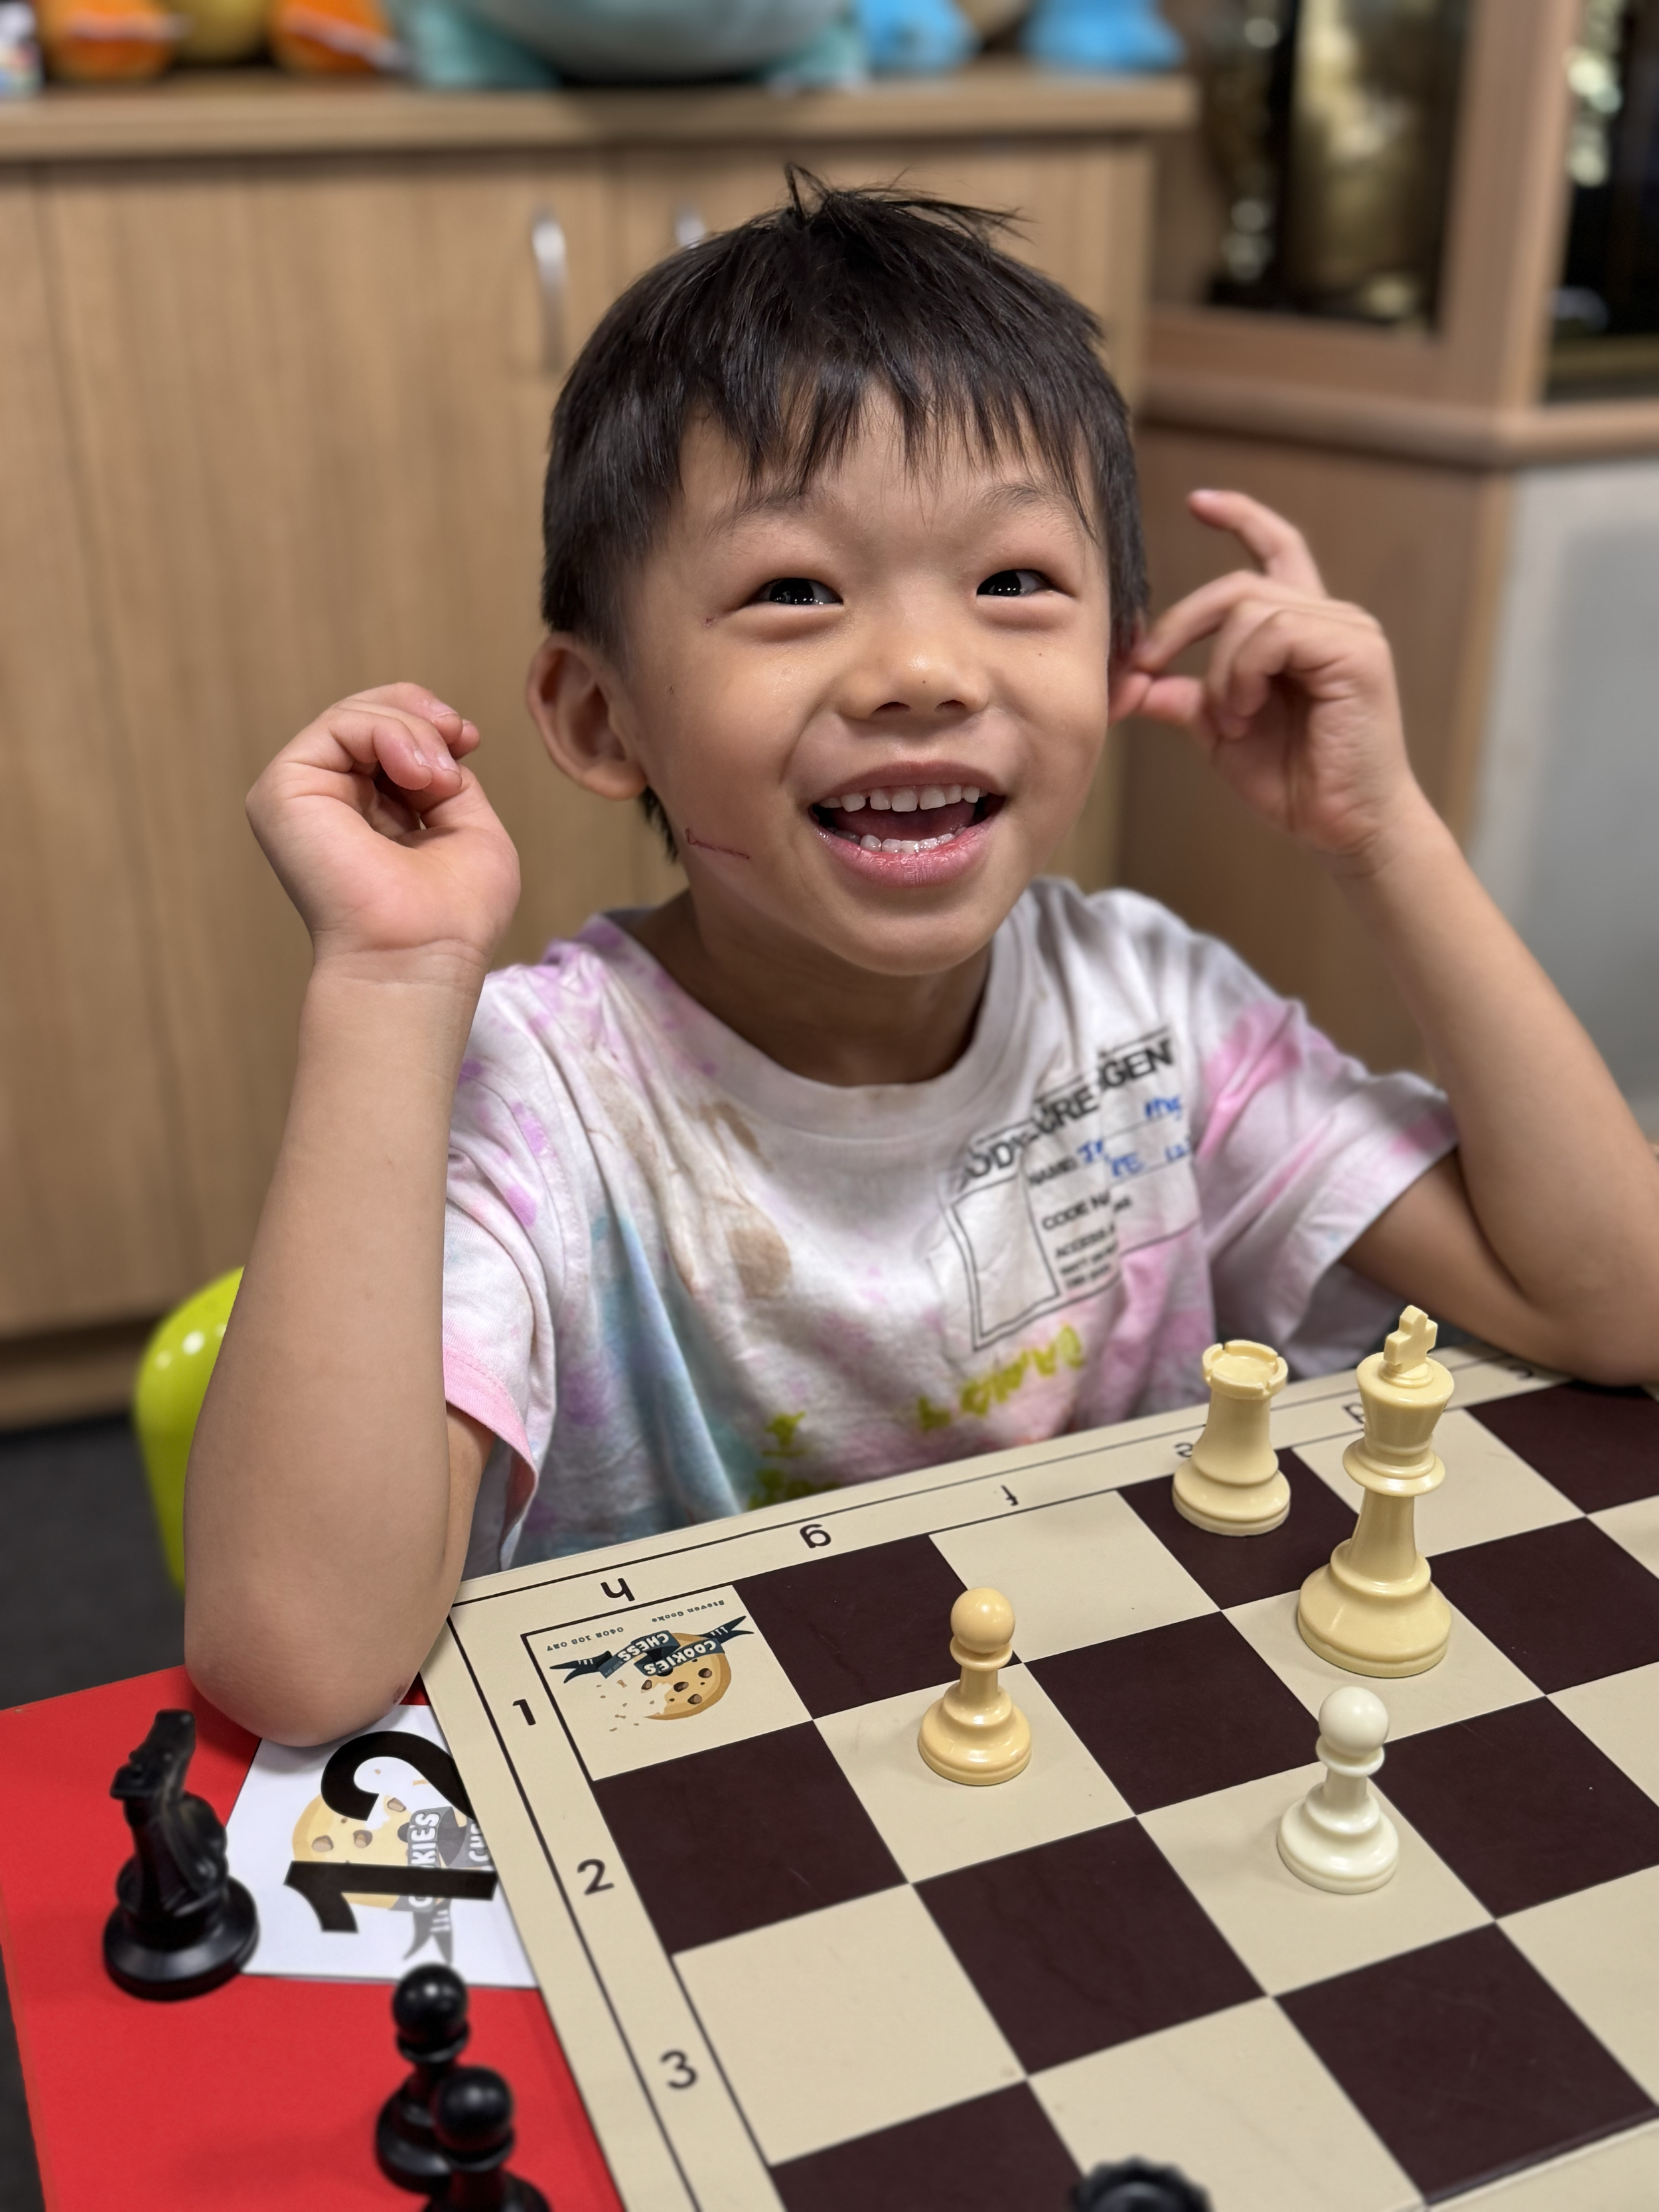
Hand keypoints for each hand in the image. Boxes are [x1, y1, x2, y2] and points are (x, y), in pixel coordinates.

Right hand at [247, 683, 520, 976]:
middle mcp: (331, 801)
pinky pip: (337, 726)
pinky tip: (418, 775)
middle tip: (459, 743)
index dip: (430, 721)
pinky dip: (388, 733)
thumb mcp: (471, 828)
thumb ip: (449, 778)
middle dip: (422, 716)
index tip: (469, 740)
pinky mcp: (283, 792)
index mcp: (369, 812)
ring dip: (413, 731)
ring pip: (354, 715)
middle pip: (368, 714)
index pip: (388, 735)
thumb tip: (438, 737)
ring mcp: (303, 795)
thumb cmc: (454, 917)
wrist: (420, 956)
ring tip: (438, 779)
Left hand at [1112, 491, 1428, 869]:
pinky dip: (1243, 673)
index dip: (1241, 518)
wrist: (1345, 829)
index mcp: (1304, 628)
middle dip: (1179, 624)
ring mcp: (1348, 630)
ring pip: (1249, 609)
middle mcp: (1332, 617)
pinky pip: (1273, 632)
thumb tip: (1131, 681)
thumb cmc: (1295, 782)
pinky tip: (1248, 713)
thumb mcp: (1222, 733)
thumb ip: (1184, 698)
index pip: (1277, 549)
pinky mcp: (1355, 651)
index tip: (1197, 501)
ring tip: (1233, 719)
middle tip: (1145, 666)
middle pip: (1237, 585)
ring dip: (1220, 669)